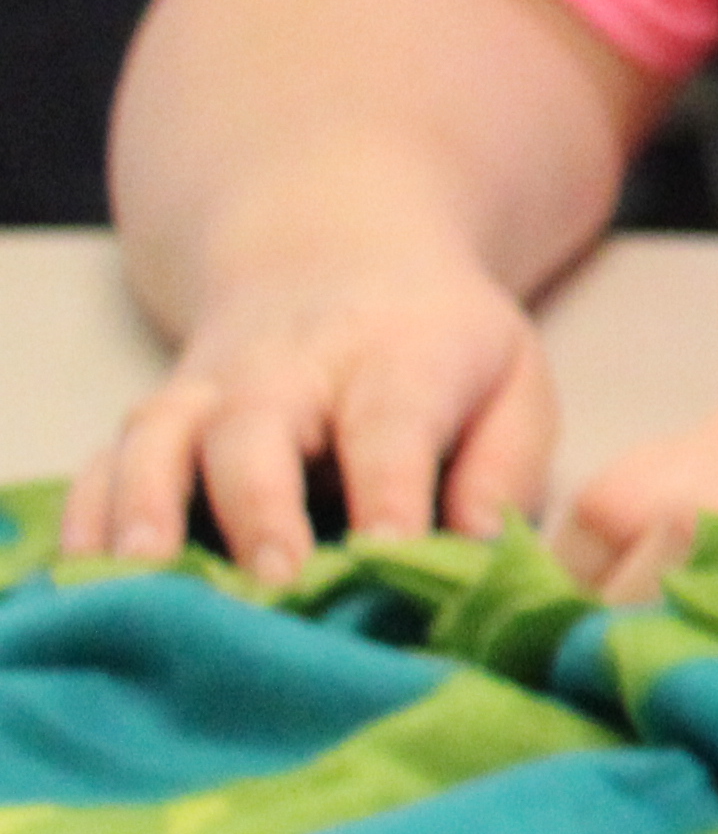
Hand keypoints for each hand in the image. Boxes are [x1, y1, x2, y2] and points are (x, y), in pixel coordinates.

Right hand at [69, 251, 555, 576]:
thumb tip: (475, 552)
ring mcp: (207, 392)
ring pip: (159, 438)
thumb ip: (503, 467)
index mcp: (397, 357)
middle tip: (275, 580)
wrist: (338, 253)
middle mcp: (287, 370)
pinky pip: (104, 465)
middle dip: (259, 504)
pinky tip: (92, 575)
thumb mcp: (512, 382)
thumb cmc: (441, 349)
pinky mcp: (154, 424)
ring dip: (148, 506)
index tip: (389, 551)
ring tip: (150, 575)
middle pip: (255, 427)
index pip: (388, 421)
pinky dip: (90, 518)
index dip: (388, 488)